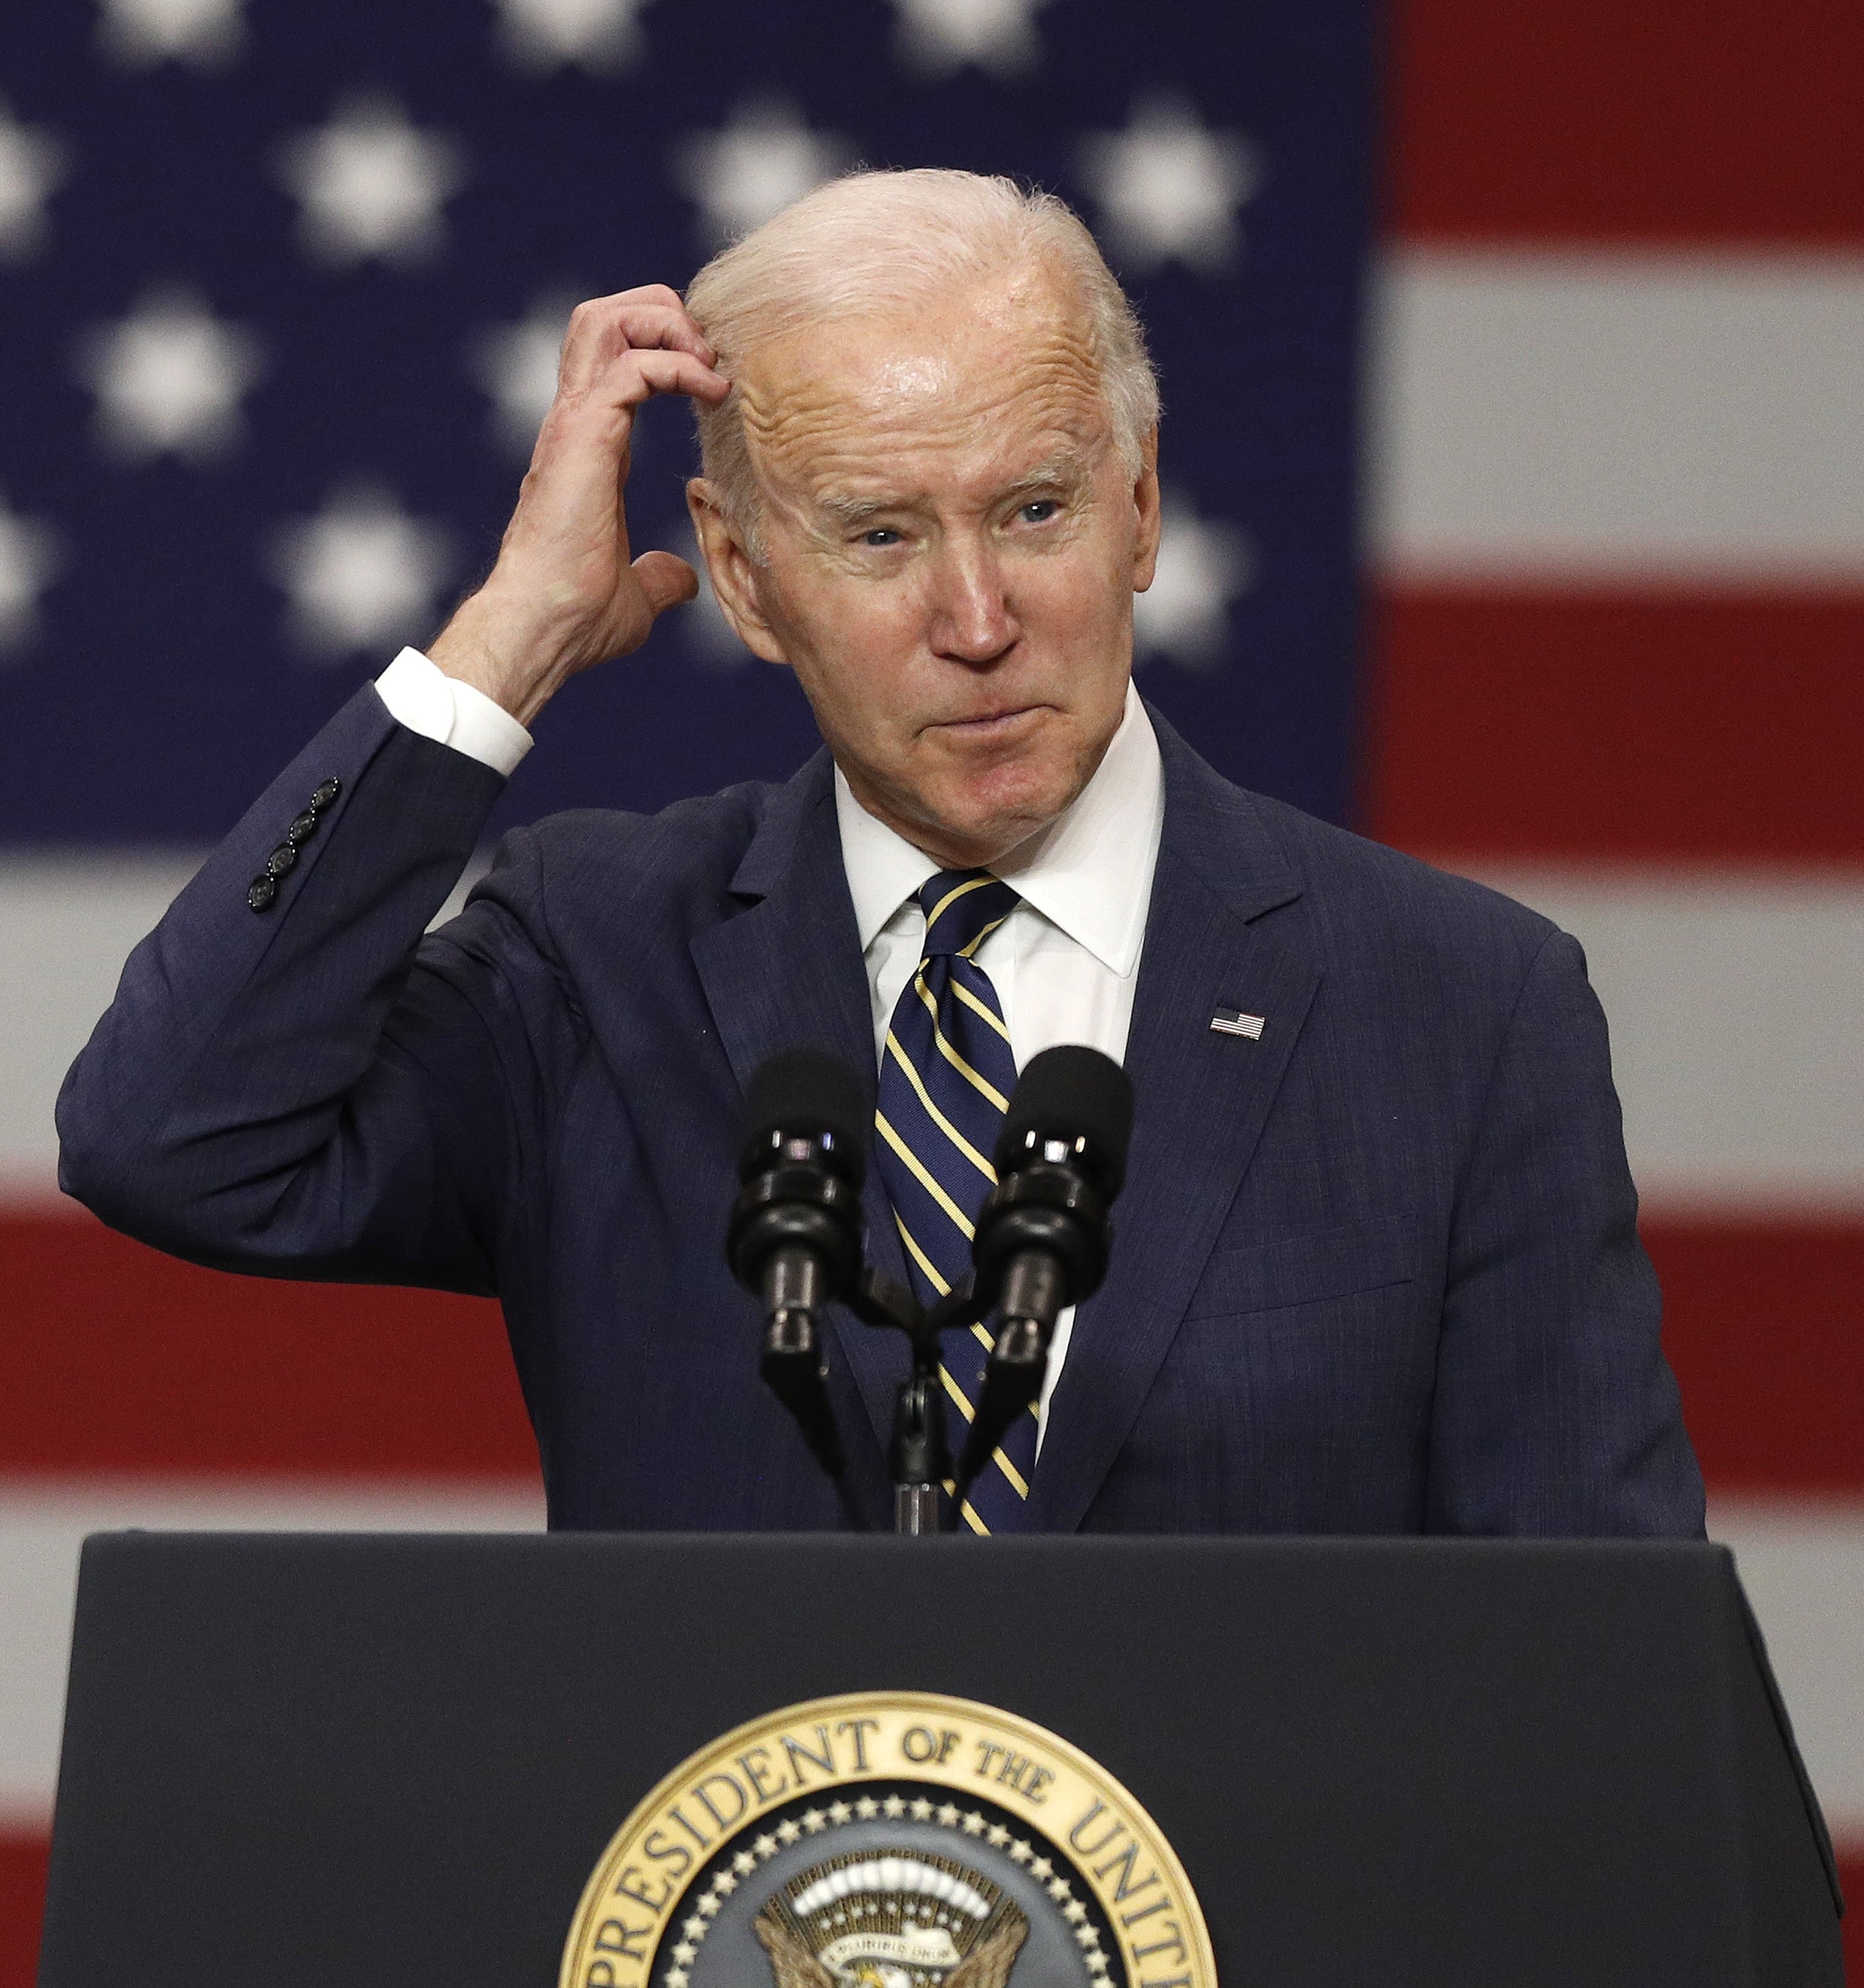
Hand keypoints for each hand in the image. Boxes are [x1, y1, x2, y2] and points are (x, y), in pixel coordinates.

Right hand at [426, 286, 729, 725]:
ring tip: (708, 361)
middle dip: (663, 314)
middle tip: (710, 356)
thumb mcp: (637, 595)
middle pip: (606, 317)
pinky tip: (711, 391)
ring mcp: (574, 423)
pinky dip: (678, 364)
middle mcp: (576, 422)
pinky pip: (633, 365)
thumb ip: (659, 577)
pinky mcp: (583, 433)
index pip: (617, 361)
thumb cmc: (578, 619)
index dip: (667, 350)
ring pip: (607, 319)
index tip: (715, 383)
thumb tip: (680, 581)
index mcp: (589, 447)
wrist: (543, 630)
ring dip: (665, 323)